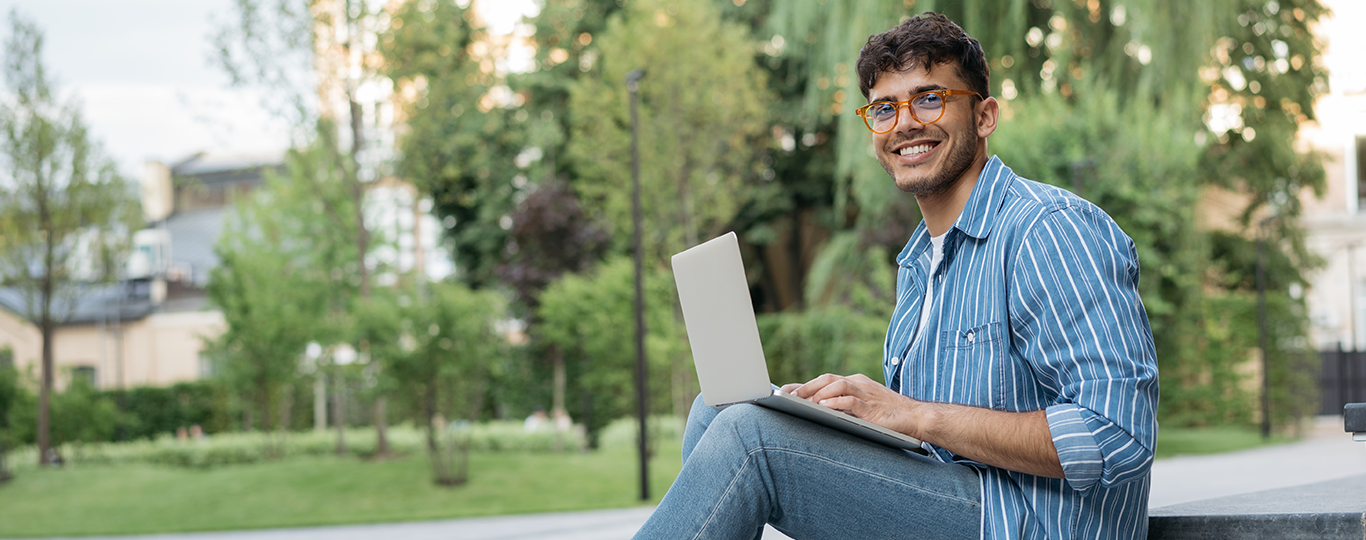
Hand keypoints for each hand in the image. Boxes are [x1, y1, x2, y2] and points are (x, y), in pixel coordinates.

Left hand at [782, 373, 919, 437]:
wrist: (917, 418)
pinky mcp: (873, 408)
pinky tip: (824, 408)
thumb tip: (817, 410)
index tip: (785, 390)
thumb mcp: (863, 406)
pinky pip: (852, 401)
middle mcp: (859, 385)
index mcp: (856, 383)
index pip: (826, 379)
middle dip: (807, 386)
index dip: (805, 384)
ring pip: (838, 385)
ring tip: (803, 401)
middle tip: (789, 395)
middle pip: (828, 379)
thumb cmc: (889, 415)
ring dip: (819, 393)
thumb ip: (843, 405)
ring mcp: (867, 395)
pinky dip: (836, 403)